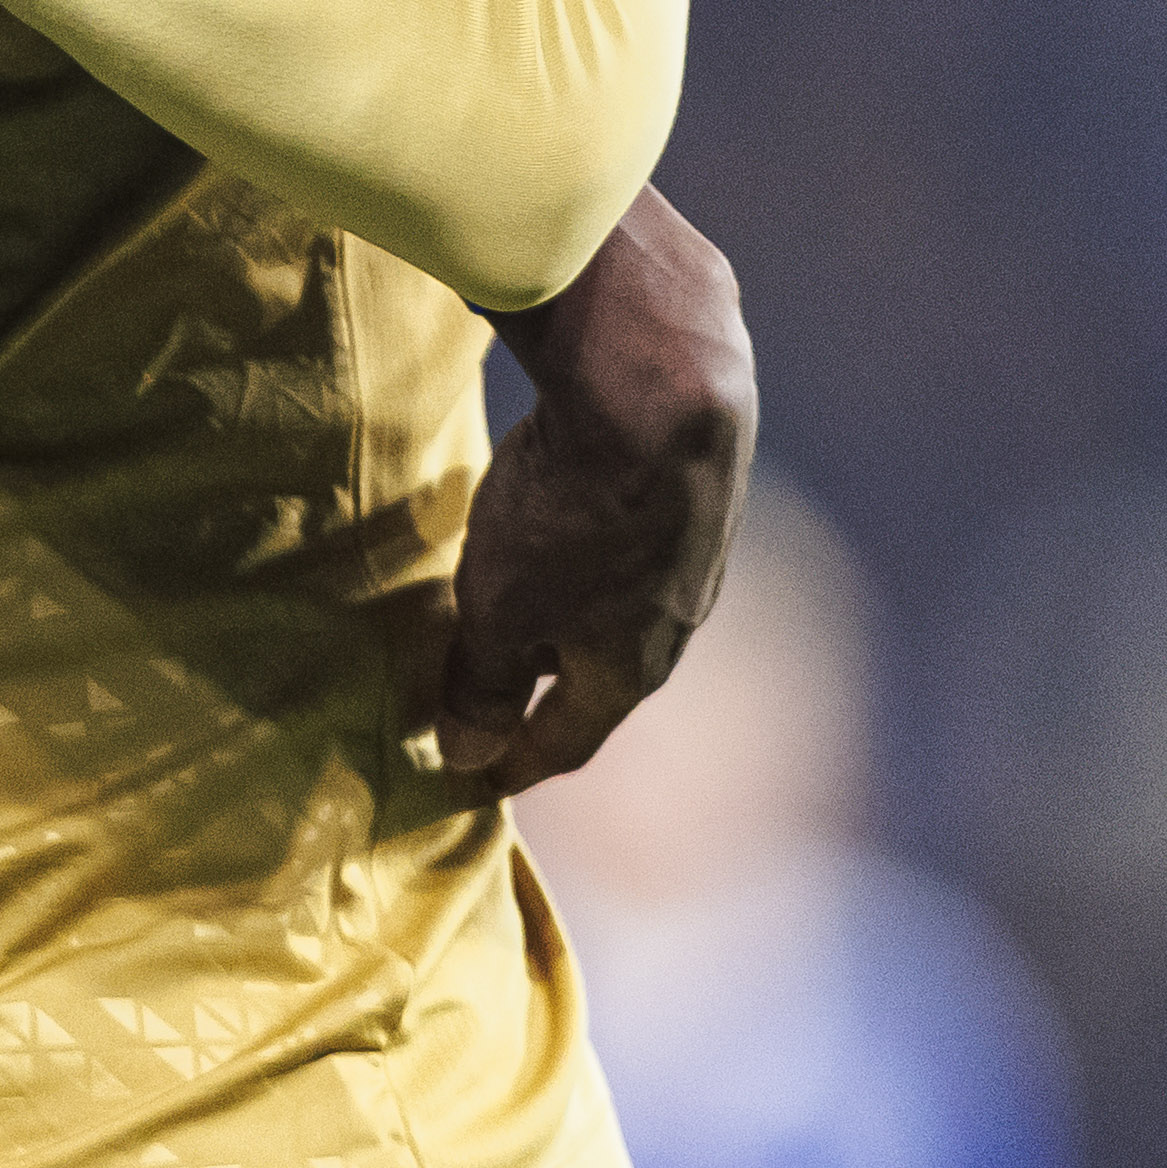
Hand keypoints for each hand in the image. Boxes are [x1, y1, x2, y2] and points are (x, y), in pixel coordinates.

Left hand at [440, 186, 756, 788]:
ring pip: (624, 604)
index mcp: (630, 668)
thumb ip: (485, 682)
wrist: (660, 389)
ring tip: (527, 610)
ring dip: (574, 615)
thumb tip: (470, 752)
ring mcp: (695, 552)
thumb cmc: (570, 516)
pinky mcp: (696, 488)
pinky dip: (592, 554)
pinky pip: (632, 543)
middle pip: (605, 672)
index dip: (519, 761)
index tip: (480, 778)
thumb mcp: (502, 609)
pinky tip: (568, 527)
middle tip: (502, 695)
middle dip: (551, 688)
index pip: (570, 739)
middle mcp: (677, 619)